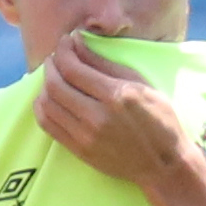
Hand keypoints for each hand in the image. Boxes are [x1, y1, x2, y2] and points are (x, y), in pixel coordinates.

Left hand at [32, 40, 205, 198]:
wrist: (163, 165)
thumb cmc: (160, 119)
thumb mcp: (140, 84)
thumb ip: (105, 63)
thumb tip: (77, 41)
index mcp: (116, 95)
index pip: (73, 68)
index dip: (63, 50)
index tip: (65, 42)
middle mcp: (97, 116)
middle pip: (55, 85)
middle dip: (51, 65)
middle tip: (56, 58)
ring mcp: (86, 136)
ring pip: (47, 105)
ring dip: (44, 86)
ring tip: (53, 77)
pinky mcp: (80, 151)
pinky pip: (48, 125)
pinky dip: (42, 107)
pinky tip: (49, 99)